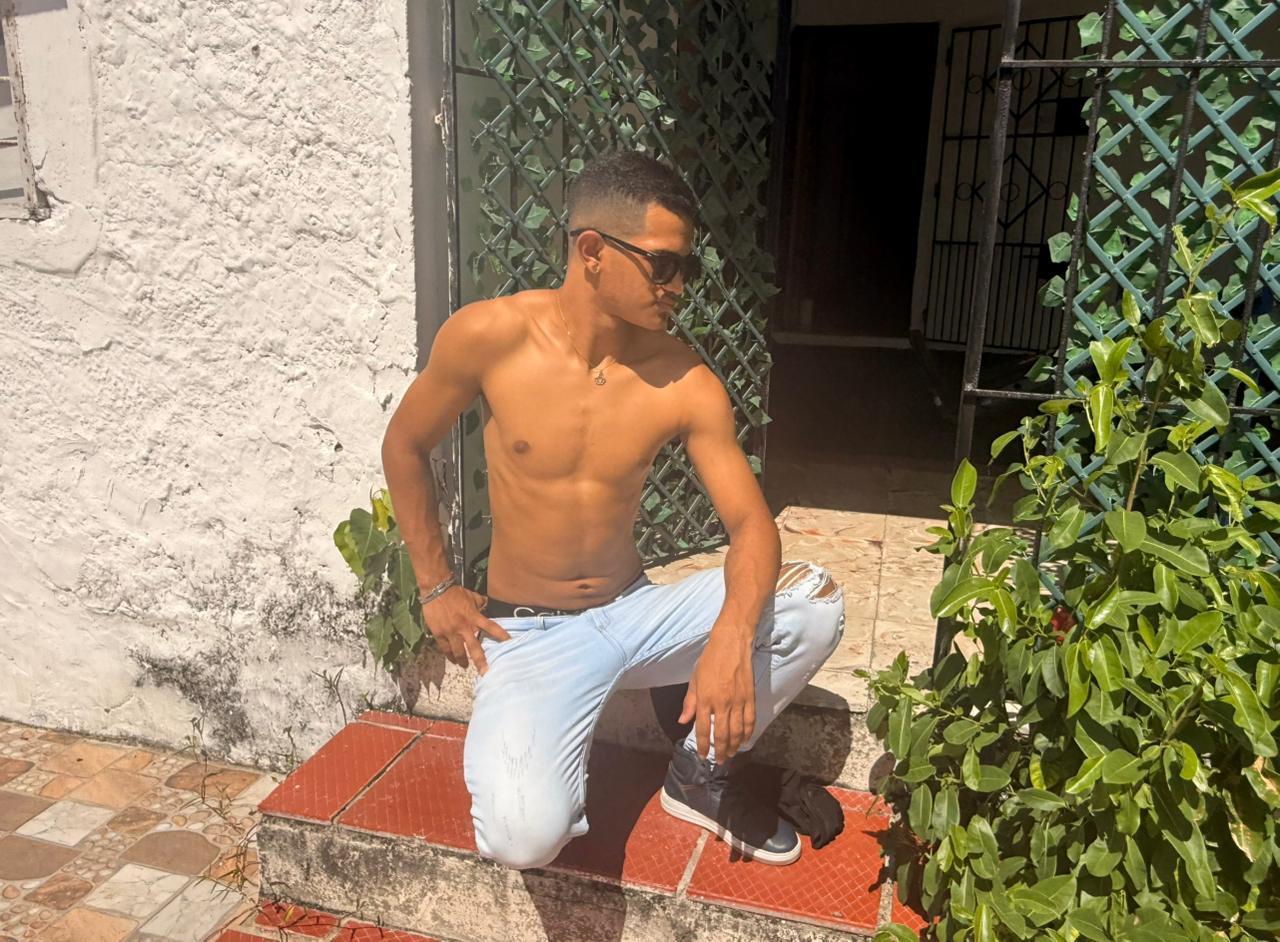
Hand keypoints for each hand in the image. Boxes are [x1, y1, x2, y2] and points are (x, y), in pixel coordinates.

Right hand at [420, 585, 509, 674]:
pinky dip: (449, 655)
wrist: (436, 589)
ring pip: (458, 651)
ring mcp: (450, 631)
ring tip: (465, 666)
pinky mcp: (439, 633)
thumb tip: (487, 605)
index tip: (509, 644)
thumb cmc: (456, 592)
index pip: (491, 627)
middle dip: (480, 661)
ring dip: (462, 661)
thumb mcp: (472, 596)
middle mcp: (463, 626)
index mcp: (474, 616)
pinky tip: (452, 660)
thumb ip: (481, 603)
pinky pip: (445, 648)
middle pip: (474, 647)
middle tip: (485, 672)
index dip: (501, 635)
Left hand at [678, 633, 755, 760]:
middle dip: (719, 751)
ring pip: (737, 731)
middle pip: (721, 735)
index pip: (702, 729)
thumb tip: (682, 721)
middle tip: (719, 761)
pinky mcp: (750, 697)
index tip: (703, 756)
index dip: (702, 745)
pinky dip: (748, 733)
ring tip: (730, 754)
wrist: (731, 644)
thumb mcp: (694, 679)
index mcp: (705, 699)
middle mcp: (721, 703)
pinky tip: (744, 740)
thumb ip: (689, 702)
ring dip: (734, 746)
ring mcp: (738, 701)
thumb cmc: (710, 660)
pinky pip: (750, 720)